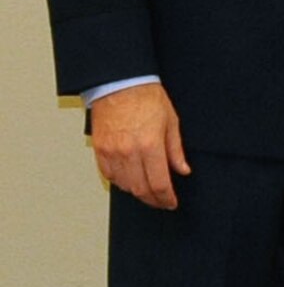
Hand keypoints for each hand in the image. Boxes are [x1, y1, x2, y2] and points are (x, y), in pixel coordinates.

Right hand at [91, 83, 190, 209]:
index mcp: (150, 146)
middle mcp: (129, 152)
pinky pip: (109, 175)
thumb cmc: (147, 98)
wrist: (120, 84)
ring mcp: (112, 153)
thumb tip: (182, 170)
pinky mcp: (99, 150)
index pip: (159, 184)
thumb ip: (175, 150)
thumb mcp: (171, 122)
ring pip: (124, 185)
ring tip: (148, 191)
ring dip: (137, 192)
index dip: (166, 198)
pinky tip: (130, 179)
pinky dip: (120, 182)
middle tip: (162, 201)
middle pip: (141, 189)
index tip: (171, 203)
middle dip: (153, 200)